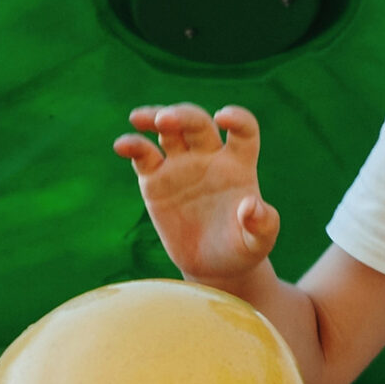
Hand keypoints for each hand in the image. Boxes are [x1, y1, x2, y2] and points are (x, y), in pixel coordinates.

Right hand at [115, 103, 279, 281]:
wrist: (213, 267)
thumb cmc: (241, 249)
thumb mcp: (259, 242)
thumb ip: (262, 224)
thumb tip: (250, 206)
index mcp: (239, 164)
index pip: (243, 130)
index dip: (237, 118)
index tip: (223, 117)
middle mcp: (209, 157)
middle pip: (197, 123)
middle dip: (182, 116)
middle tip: (165, 119)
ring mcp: (181, 166)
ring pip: (168, 130)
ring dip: (154, 117)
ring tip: (139, 118)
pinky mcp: (156, 180)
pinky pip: (143, 156)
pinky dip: (132, 146)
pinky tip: (122, 145)